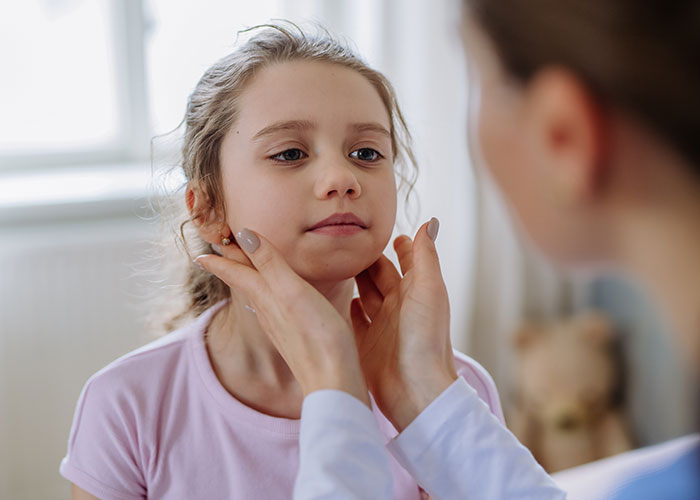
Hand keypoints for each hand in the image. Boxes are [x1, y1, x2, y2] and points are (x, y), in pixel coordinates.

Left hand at [195, 229, 369, 405]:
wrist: (332, 380)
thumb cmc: (317, 335)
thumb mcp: (291, 291)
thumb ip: (270, 263)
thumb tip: (244, 234)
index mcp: (265, 297)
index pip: (237, 272)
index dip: (221, 259)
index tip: (202, 252)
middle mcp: (268, 311)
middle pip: (245, 282)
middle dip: (233, 264)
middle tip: (220, 251)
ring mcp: (281, 326)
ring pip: (258, 295)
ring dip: (249, 278)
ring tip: (244, 268)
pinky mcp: (296, 337)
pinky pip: (273, 308)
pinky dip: (268, 295)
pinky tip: (276, 299)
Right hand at [351, 218, 457, 429]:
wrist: (415, 391)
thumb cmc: (426, 339)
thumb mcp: (428, 290)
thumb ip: (425, 256)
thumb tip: (431, 222)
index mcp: (417, 292)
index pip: (406, 261)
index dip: (399, 246)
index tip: (385, 231)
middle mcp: (399, 307)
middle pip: (381, 276)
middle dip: (369, 259)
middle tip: (348, 243)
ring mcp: (382, 327)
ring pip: (366, 295)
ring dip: (356, 280)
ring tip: (337, 264)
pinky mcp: (366, 345)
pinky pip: (355, 321)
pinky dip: (349, 308)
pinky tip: (338, 299)